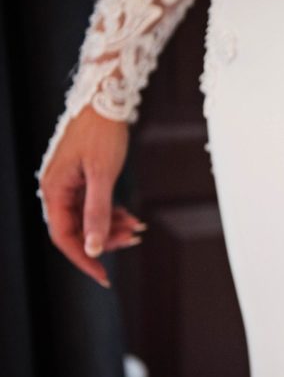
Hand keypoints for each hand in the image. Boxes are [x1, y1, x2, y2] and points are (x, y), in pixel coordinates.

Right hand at [38, 106, 144, 287]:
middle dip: (105, 240)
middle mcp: (57, 189)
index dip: (83, 258)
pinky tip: (131, 216)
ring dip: (112, 227)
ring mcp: (70, 184)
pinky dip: (112, 213)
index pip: (63, 237)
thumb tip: (92, 247)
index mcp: (54, 190)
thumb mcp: (103, 175)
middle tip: (134, 240)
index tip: (103, 276)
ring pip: (88, 218)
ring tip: (138, 228)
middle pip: (77, 229)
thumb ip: (97, 213)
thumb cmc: (102, 133)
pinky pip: (95, 204)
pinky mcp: (83, 178)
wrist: (106, 100)